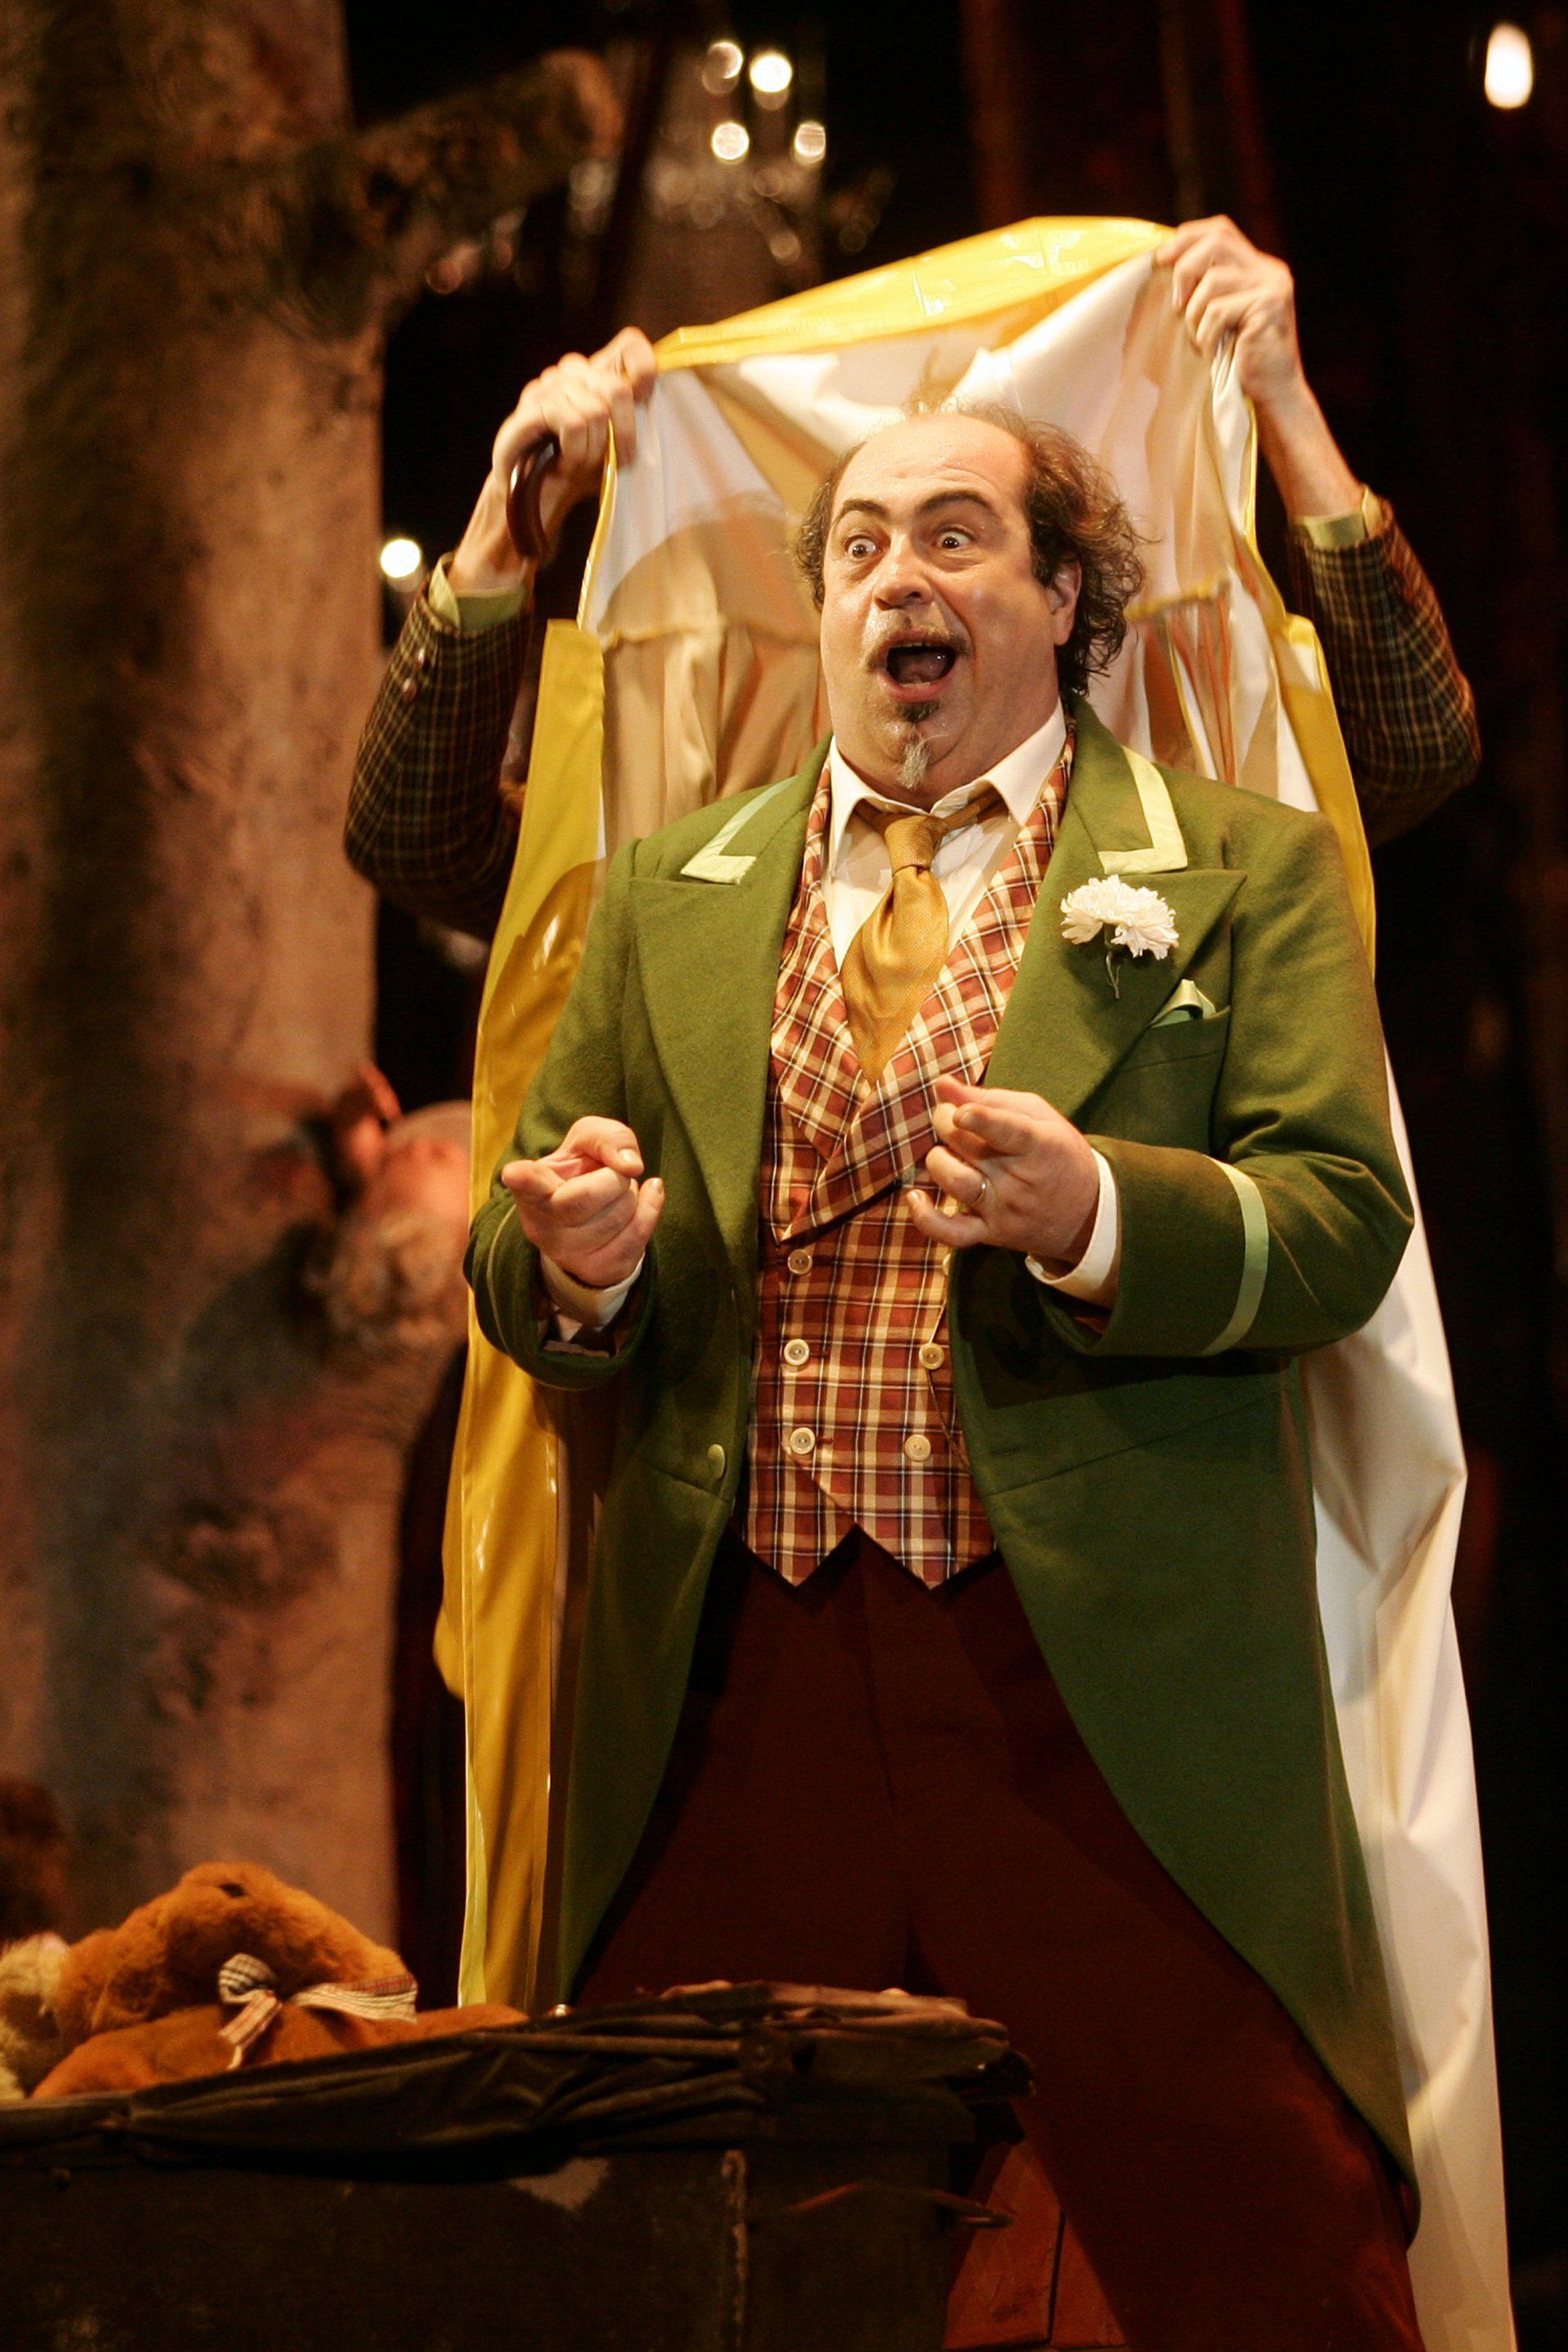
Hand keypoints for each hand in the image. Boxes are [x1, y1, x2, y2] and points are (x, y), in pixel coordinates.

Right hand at [449, 327, 658, 594]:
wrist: (536, 500)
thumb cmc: (579, 472)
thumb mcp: (617, 447)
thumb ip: (635, 420)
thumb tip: (651, 397)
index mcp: (596, 375)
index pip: (629, 346)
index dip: (644, 368)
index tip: (645, 402)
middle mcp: (572, 372)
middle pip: (617, 388)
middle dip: (621, 435)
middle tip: (609, 459)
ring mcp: (548, 386)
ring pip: (595, 410)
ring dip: (593, 450)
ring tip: (577, 462)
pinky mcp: (531, 408)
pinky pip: (572, 423)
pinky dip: (575, 451)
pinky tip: (563, 462)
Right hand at [500, 1116, 663, 1289]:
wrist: (592, 1221)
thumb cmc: (582, 1172)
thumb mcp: (587, 1142)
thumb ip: (606, 1137)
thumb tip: (630, 1165)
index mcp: (531, 1189)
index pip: (526, 1184)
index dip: (523, 1178)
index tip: (515, 1173)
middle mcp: (541, 1226)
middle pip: (588, 1196)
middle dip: (613, 1178)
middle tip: (609, 1176)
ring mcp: (566, 1254)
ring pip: (619, 1213)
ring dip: (630, 1194)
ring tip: (613, 1196)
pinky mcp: (596, 1271)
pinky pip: (638, 1235)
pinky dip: (650, 1209)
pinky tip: (646, 1197)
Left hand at [905, 1077, 1098, 1264]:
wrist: (1088, 1214)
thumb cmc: (1058, 1153)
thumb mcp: (1039, 1117)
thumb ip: (990, 1100)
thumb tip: (942, 1085)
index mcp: (1040, 1145)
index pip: (1009, 1133)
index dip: (981, 1120)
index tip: (960, 1112)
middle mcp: (1020, 1180)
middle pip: (967, 1147)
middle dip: (947, 1122)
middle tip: (952, 1117)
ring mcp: (1004, 1210)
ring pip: (955, 1182)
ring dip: (938, 1159)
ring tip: (948, 1152)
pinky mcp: (991, 1234)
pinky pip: (951, 1233)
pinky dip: (926, 1218)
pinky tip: (915, 1197)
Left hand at [1157, 215, 1306, 409]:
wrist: (1273, 394)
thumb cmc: (1237, 361)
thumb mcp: (1218, 317)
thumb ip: (1204, 289)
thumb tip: (1161, 265)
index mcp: (1257, 266)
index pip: (1221, 229)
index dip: (1187, 238)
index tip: (1161, 259)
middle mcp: (1269, 269)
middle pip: (1217, 241)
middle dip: (1185, 269)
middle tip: (1175, 304)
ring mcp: (1273, 286)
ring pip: (1214, 280)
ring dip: (1195, 315)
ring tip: (1201, 340)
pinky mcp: (1270, 306)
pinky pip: (1219, 311)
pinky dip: (1206, 335)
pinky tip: (1213, 353)